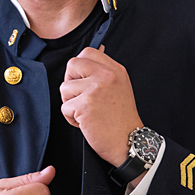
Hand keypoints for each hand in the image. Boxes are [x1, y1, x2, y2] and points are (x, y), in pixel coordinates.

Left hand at [60, 45, 141, 166]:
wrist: (130, 142)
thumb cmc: (121, 119)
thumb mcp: (120, 86)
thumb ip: (104, 71)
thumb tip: (88, 56)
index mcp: (115, 69)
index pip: (88, 52)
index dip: (80, 67)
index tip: (84, 82)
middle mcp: (106, 76)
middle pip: (72, 64)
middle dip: (70, 82)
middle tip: (81, 97)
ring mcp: (95, 89)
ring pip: (64, 88)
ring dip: (70, 103)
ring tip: (87, 112)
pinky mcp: (85, 105)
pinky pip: (64, 107)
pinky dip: (71, 118)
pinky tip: (86, 122)